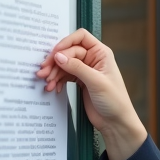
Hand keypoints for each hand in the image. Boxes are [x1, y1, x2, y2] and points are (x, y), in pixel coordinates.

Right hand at [37, 29, 146, 159]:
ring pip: (64, 64)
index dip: (66, 42)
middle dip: (55, 61)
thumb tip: (58, 56)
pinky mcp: (80, 81)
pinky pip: (64, 75)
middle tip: (44, 72)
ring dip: (54, 73)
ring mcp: (85, 70)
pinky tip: (53, 88)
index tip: (55, 54)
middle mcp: (93, 58)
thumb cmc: (115, 101)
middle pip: (68, 51)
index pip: (80, 37)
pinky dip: (57, 80)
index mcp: (101, 53)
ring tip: (47, 82)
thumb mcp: (96, 82)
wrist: (115, 122)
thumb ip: (76, 67)